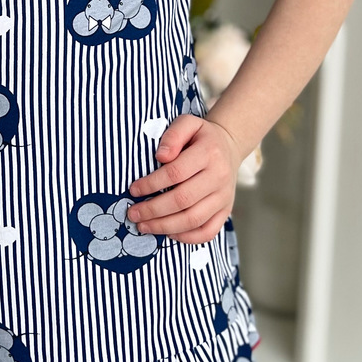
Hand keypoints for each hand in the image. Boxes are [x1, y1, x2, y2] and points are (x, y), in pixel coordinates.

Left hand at [126, 115, 241, 243]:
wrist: (229, 147)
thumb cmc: (201, 137)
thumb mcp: (187, 123)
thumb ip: (173, 135)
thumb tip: (161, 157)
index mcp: (209, 153)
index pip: (175, 173)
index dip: (151, 184)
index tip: (133, 189)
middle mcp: (219, 177)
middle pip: (183, 200)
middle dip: (153, 210)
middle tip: (133, 214)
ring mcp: (224, 197)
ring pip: (193, 219)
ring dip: (164, 227)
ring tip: (144, 226)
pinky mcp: (226, 211)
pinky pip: (208, 231)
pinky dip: (187, 238)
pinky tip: (168, 234)